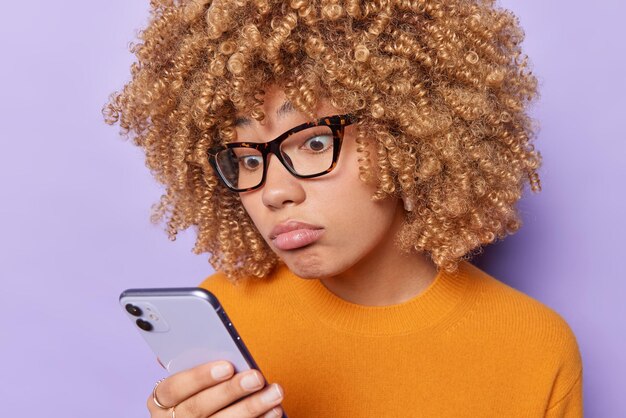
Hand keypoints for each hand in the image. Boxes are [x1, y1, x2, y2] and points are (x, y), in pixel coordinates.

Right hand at [148, 360, 283, 417]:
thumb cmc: (191, 393)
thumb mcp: (182, 382)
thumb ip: (189, 363)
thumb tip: (203, 338)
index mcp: (161, 399)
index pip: (175, 388)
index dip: (200, 376)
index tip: (227, 366)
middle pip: (200, 407)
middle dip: (231, 391)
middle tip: (256, 377)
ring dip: (251, 407)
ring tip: (274, 393)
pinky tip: (274, 411)